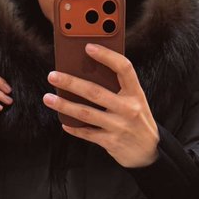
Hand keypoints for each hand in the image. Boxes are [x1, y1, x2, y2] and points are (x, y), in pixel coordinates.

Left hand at [43, 44, 158, 167]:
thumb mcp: (135, 100)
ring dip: (64, 105)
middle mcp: (129, 108)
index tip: (88, 47)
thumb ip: (118, 88)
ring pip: (86, 113)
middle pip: (95, 92)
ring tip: (48, 98)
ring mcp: (119, 126)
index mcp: (136, 93)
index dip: (106, 56)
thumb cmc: (137, 119)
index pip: (124, 68)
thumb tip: (86, 72)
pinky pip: (87, 133)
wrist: (150, 151)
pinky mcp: (111, 142)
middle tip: (53, 76)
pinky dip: (73, 127)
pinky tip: (63, 122)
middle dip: (71, 83)